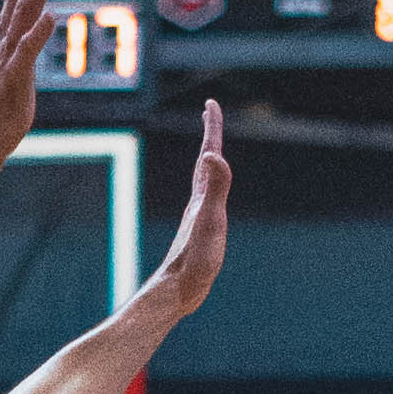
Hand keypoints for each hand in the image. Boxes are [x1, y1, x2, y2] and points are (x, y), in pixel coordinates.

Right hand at [0, 0, 55, 175]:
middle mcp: (5, 40)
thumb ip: (27, 43)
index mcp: (9, 34)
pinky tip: (47, 17)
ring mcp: (6, 62)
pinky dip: (34, 37)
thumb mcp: (19, 71)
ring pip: (23, 15)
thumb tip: (39, 16)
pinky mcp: (10, 88)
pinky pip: (23, 59)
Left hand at [153, 99, 230, 314]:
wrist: (177, 291)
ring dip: (208, 160)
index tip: (211, 102)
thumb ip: (215, 188)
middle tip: (210, 113)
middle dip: (209, 135)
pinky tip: (208, 195)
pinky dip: (210, 187)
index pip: (208, 153)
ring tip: (211, 150)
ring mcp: (197, 216)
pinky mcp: (199, 232)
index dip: (212, 127)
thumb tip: (210, 155)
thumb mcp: (211, 220)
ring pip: (203, 179)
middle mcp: (198, 201)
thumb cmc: (196, 259)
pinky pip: (206, 199)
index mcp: (202, 195)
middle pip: (204, 161)